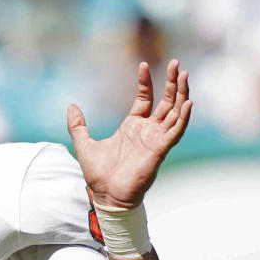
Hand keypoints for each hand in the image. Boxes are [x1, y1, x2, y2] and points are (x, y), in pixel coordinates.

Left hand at [67, 59, 191, 208]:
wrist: (107, 195)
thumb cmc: (98, 174)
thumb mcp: (83, 144)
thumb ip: (77, 125)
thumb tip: (71, 105)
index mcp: (132, 127)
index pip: (145, 99)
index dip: (146, 82)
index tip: (144, 65)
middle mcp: (148, 131)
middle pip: (166, 102)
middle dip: (173, 83)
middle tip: (178, 64)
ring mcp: (156, 139)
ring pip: (175, 112)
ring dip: (182, 94)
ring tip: (185, 74)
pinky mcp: (160, 150)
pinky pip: (176, 131)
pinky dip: (183, 117)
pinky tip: (188, 102)